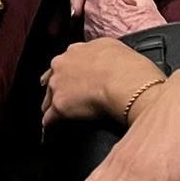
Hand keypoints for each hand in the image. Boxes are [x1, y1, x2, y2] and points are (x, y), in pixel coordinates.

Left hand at [41, 37, 159, 127]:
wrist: (128, 84)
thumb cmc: (131, 69)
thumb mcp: (116, 48)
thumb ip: (104, 53)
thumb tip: (108, 60)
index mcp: (77, 50)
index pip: (68, 62)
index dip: (71, 73)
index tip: (74, 80)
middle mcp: (62, 64)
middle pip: (53, 79)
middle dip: (58, 88)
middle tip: (66, 99)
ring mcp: (58, 85)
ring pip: (48, 98)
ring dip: (53, 106)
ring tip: (56, 118)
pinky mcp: (60, 106)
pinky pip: (49, 118)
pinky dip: (50, 125)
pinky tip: (51, 131)